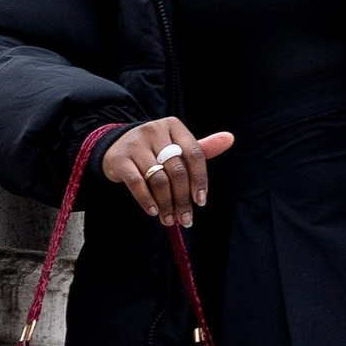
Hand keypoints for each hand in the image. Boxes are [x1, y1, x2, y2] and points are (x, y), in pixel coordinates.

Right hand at [101, 115, 233, 229]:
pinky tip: (154, 211)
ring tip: (170, 219)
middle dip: (183, 199)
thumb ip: (202, 148)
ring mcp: (135, 144)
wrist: (115, 147)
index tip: (201, 201)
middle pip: (177, 170)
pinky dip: (147, 200)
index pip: (194, 153)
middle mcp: (154, 131)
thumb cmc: (154, 149)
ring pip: (158, 179)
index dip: (200, 179)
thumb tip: (230, 138)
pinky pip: (137, 183)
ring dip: (167, 204)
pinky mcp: (120, 159)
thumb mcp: (177, 145)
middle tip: (186, 218)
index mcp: (173, 126)